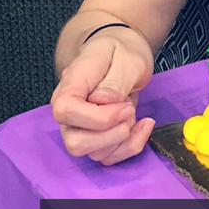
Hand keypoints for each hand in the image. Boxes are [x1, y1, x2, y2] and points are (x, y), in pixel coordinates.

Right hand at [51, 29, 155, 164]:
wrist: (119, 51)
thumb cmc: (119, 51)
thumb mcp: (127, 58)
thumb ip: (115, 81)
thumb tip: (103, 102)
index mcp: (70, 87)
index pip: (65, 111)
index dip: (98, 117)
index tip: (124, 106)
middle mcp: (69, 112)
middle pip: (76, 143)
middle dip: (112, 133)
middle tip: (129, 110)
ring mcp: (80, 128)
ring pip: (94, 154)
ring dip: (123, 139)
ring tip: (133, 112)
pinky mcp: (96, 138)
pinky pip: (109, 157)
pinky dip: (131, 146)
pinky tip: (143, 125)